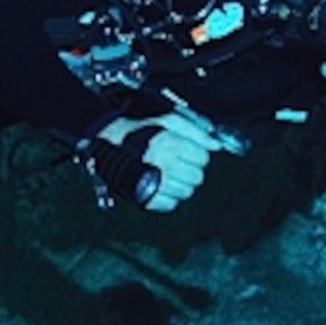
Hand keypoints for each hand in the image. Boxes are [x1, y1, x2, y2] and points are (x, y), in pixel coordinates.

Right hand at [94, 108, 242, 212]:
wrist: (108, 142)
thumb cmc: (141, 130)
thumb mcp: (168, 120)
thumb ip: (195, 129)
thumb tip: (217, 144)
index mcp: (169, 143)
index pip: (203, 158)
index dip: (198, 153)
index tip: (188, 151)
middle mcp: (162, 164)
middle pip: (197, 176)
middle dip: (191, 169)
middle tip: (178, 161)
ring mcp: (153, 183)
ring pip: (187, 192)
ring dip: (182, 183)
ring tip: (169, 173)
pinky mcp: (145, 198)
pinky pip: (171, 204)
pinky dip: (169, 196)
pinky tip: (161, 184)